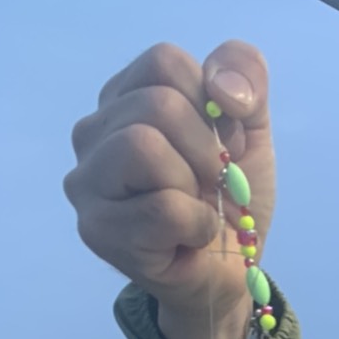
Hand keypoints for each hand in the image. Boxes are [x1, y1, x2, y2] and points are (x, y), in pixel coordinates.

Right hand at [65, 40, 274, 338]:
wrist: (233, 275)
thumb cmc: (231, 201)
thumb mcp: (251, 129)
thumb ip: (246, 78)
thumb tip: (222, 86)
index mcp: (125, 99)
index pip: (164, 63)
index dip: (212, 104)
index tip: (225, 146)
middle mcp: (93, 133)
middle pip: (156, 104)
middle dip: (207, 150)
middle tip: (215, 186)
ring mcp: (87, 183)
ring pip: (143, 148)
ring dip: (194, 185)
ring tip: (197, 208)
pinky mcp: (98, 231)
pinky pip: (161, 208)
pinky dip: (196, 224)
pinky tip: (192, 238)